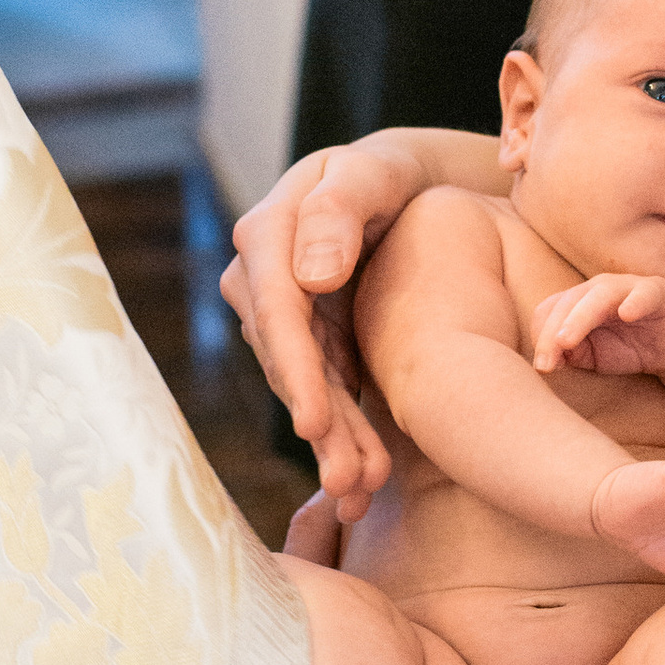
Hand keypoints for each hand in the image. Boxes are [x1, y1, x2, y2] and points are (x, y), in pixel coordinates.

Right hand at [221, 134, 436, 512]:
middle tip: (348, 481)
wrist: (403, 188)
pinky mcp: (307, 343)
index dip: (296, 371)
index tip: (315, 425)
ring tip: (362, 492)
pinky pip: (324, 394)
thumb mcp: (373, 172)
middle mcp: (261, 280)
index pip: (275, 311)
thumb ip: (340, 210)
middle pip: (287, 364)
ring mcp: (281, 317)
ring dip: (334, 443)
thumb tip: (310, 275)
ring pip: (305, 389)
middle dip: (320, 425)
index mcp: (267, 234)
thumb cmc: (390, 173)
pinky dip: (345, 435)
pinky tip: (365, 482)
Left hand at [532, 272, 664, 382]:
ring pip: (598, 296)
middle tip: (546, 365)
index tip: (543, 368)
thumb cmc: (631, 347)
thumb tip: (547, 360)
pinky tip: (627, 315)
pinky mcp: (658, 292)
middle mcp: (598, 289)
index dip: (541, 338)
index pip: (548, 312)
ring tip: (567, 341)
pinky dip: (634, 302)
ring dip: (579, 318)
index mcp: (578, 301)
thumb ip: (571, 355)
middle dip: (552, 334)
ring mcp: (628, 287)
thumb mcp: (594, 358)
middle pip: (567, 303)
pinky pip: (644, 293)